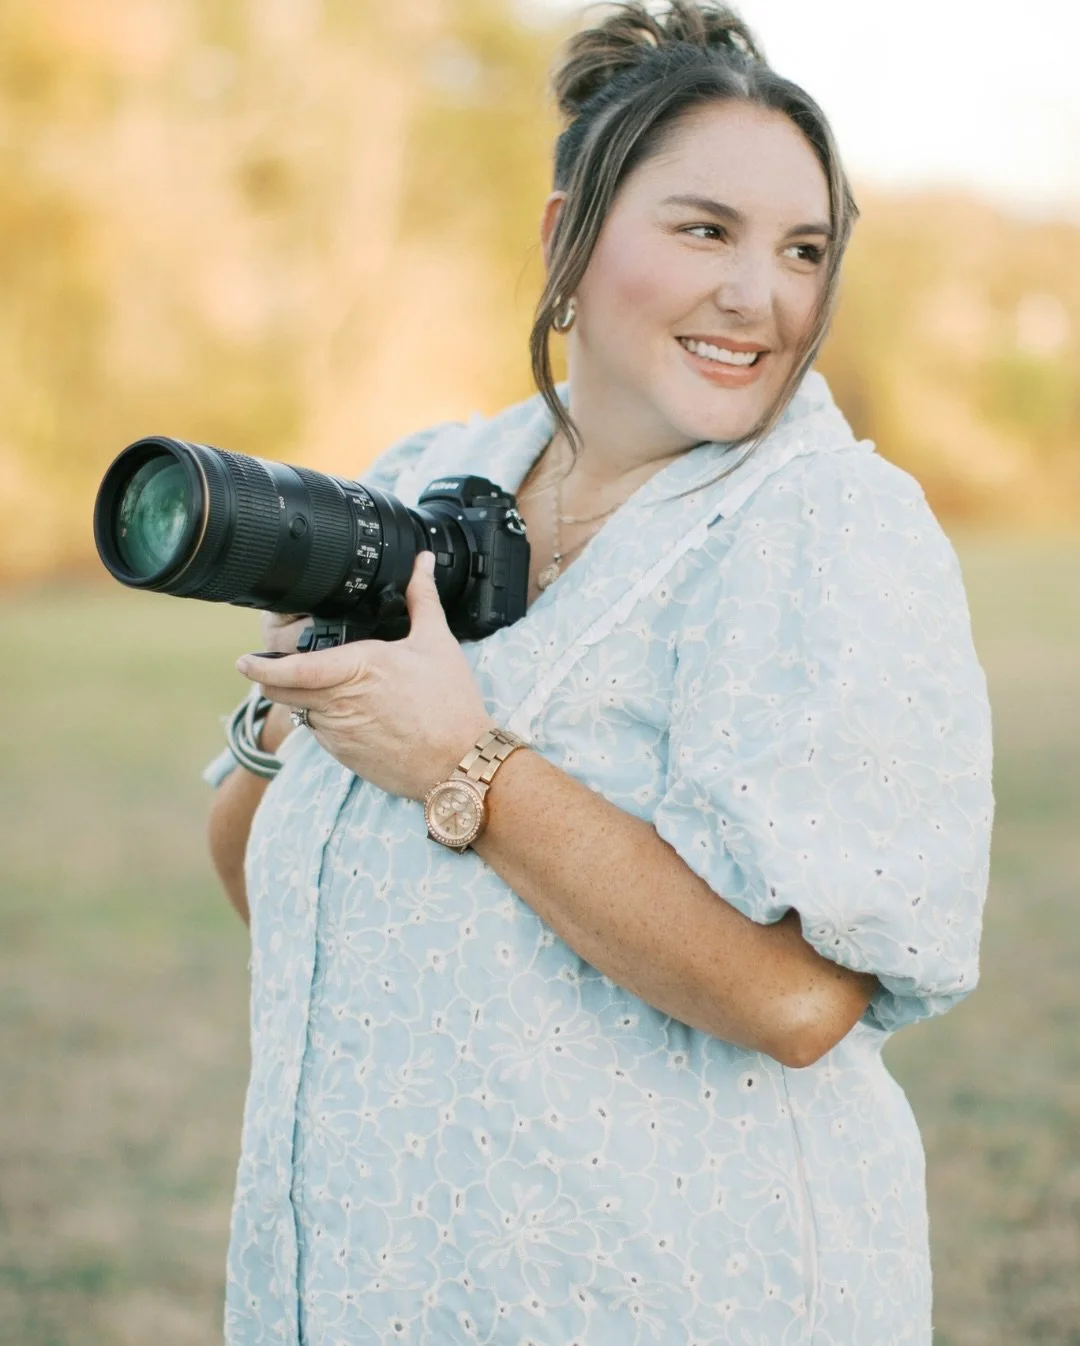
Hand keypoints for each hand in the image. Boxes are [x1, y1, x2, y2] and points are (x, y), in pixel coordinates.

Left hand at [234, 552, 494, 800]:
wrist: (460, 763)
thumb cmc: (450, 704)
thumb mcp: (436, 642)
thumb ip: (421, 598)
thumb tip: (421, 564)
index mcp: (357, 668)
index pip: (291, 670)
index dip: (260, 667)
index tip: (244, 660)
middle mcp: (339, 703)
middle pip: (282, 692)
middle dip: (273, 679)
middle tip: (273, 666)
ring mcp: (338, 734)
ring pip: (300, 712)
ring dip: (303, 699)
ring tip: (328, 687)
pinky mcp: (344, 757)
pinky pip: (320, 734)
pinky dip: (325, 720)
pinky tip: (353, 712)